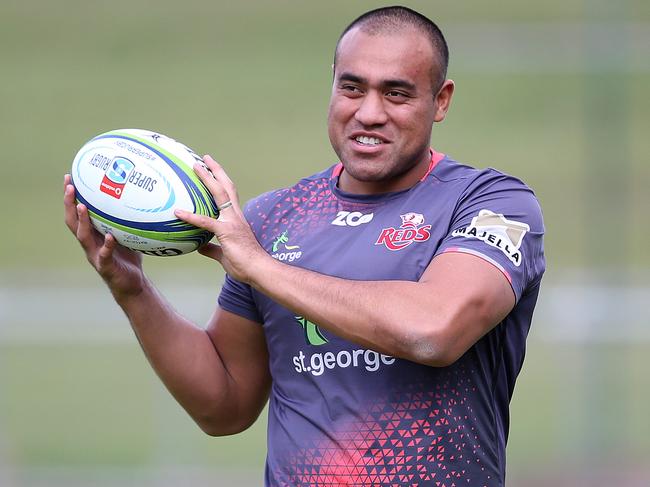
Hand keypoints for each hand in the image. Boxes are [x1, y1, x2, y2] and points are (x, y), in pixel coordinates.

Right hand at [63, 174, 144, 299]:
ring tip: (83, 207)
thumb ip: (126, 220)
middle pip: (73, 222)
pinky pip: (104, 255)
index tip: (70, 178)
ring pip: (83, 237)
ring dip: (82, 222)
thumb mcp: (127, 235)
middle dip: (69, 204)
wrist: (132, 285)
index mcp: (93, 235)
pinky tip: (109, 236)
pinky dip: (106, 246)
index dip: (71, 197)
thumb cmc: (129, 258)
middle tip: (70, 186)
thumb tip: (138, 197)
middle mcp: (90, 244)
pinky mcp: (106, 267)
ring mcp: (95, 256)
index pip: (77, 214)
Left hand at [174, 155, 268, 283]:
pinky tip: (178, 212)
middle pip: (226, 187)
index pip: (229, 195)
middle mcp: (236, 215)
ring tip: (197, 165)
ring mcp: (232, 222)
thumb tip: (199, 246)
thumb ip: (212, 248)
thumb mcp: (224, 254)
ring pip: (220, 194)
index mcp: (236, 219)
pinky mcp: (226, 232)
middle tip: (205, 158)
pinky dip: (191, 216)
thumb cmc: (245, 264)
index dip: (221, 181)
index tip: (213, 170)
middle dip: (216, 171)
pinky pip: (206, 222)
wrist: (259, 269)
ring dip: (208, 178)